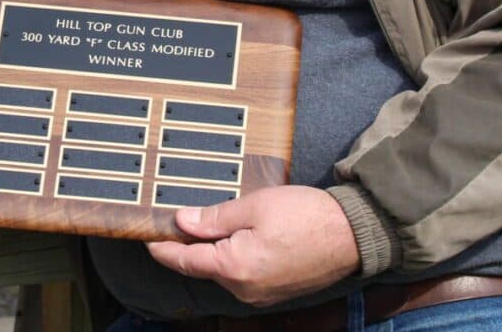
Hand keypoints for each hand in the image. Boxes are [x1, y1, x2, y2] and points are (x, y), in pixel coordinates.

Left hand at [146, 186, 359, 306]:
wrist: (354, 235)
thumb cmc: (307, 216)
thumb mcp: (255, 206)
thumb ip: (215, 218)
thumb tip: (182, 222)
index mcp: (234, 268)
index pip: (185, 260)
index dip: (163, 247)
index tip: (147, 237)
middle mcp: (244, 289)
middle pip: (204, 267)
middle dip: (191, 246)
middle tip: (180, 219)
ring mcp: (261, 294)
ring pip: (225, 271)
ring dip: (216, 251)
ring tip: (214, 224)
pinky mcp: (275, 292)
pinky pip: (244, 275)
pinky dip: (235, 258)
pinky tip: (241, 238)